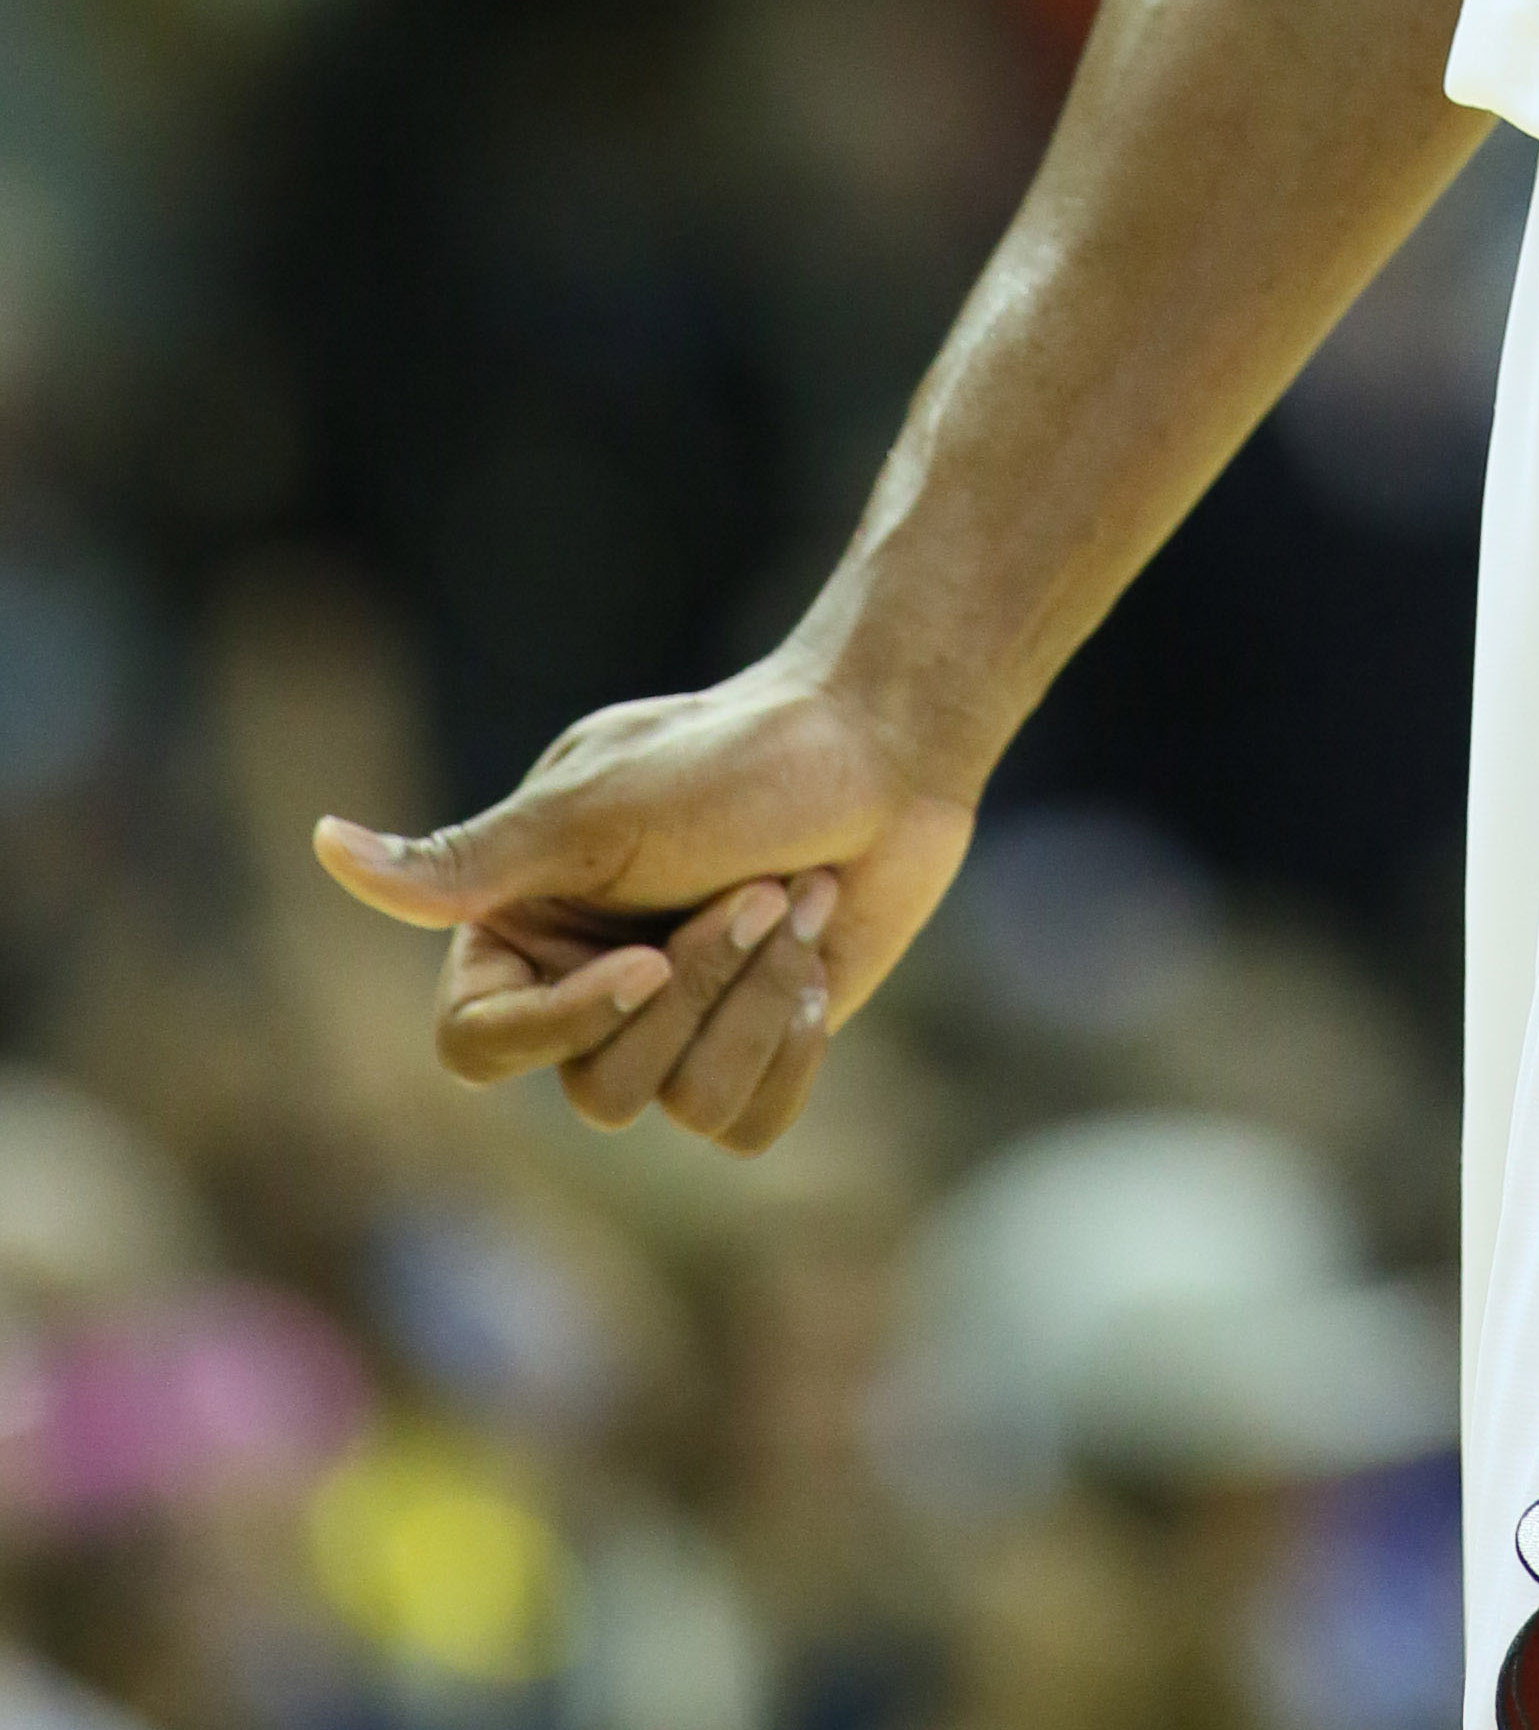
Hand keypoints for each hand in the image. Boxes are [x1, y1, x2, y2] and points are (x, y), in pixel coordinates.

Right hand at [310, 653, 979, 1156]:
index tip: (645, 965)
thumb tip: (323, 847)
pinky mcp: (753, 1052)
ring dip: (757, 998)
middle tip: (756, 886)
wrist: (884, 743)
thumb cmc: (739, 754)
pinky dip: (796, 1042)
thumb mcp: (598, 805)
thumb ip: (467, 861)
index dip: (559, 1029)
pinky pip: (749, 1125)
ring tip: (798, 900)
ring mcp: (674, 1029)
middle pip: (596, 1087)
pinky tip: (822, 960)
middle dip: (697, 990)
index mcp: (524, 929)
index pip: (475, 1048)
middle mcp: (587, 988)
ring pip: (679, 1107)